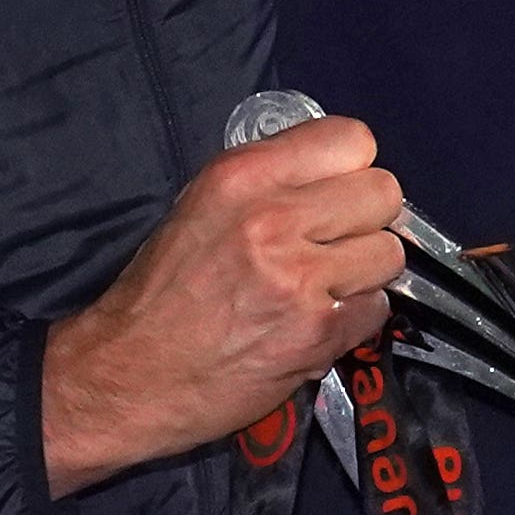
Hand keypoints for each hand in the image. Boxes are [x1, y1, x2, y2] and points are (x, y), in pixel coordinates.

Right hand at [39, 116, 404, 496]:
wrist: (126, 375)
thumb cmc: (161, 292)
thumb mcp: (202, 206)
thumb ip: (270, 181)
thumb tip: (337, 173)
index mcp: (242, 175)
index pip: (352, 139)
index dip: (350, 170)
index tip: (333, 195)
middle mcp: (273, 218)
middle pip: (384, 192)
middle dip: (366, 220)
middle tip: (333, 245)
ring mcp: (299, 278)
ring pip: (389, 253)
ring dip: (365, 274)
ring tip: (324, 288)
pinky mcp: (315, 333)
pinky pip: (377, 309)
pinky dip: (355, 320)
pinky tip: (317, 324)